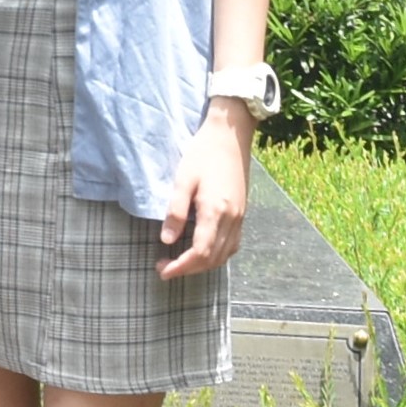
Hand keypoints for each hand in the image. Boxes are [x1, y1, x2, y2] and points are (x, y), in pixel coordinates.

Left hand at [157, 100, 253, 280]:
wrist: (230, 136)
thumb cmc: (202, 154)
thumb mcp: (183, 179)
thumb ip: (176, 211)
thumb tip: (167, 240)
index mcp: (216, 210)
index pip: (200, 252)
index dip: (181, 267)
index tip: (162, 271)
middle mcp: (232, 218)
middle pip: (213, 258)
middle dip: (189, 269)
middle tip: (165, 268)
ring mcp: (240, 217)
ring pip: (225, 255)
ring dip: (203, 265)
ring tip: (181, 263)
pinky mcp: (242, 213)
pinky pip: (233, 244)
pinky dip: (218, 255)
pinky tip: (203, 251)